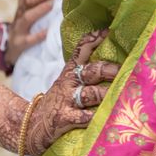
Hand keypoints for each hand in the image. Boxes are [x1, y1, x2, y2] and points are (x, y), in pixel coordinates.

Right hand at [5, 0, 56, 66]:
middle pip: (27, 0)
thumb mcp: (31, 10)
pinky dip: (37, 35)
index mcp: (24, 3)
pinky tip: (46, 32)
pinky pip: (28, 39)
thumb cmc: (28, 26)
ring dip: (39, 9)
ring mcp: (18, 28)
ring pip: (27, 17)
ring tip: (52, 4)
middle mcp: (20, 13)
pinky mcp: (19, 43)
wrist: (11, 48)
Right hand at [23, 28, 120, 154]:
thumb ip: (86, 74)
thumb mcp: (66, 84)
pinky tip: (104, 118)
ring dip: (107, 93)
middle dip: (109, 69)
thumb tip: (116, 65)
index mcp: (71, 71)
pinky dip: (93, 117)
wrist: (29, 125)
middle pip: (92, 71)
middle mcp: (69, 82)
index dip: (94, 39)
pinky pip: (82, 117)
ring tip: (123, 94)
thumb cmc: (57, 103)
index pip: (82, 49)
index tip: (108, 31)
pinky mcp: (64, 118)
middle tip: (126, 70)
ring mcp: (67, 100)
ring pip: (91, 94)